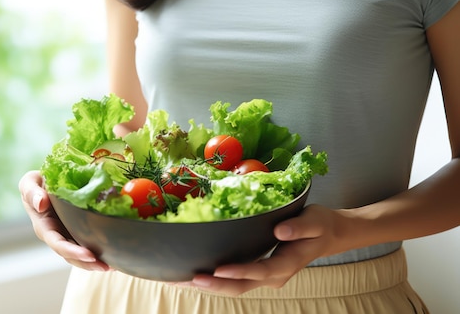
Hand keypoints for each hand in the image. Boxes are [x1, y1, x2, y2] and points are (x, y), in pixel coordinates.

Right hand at [19, 170, 109, 270]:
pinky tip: (116, 256)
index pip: (57, 243)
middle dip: (88, 263)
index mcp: (44, 226)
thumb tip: (41, 204)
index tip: (89, 255)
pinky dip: (101, 252)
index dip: (72, 251)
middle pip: (71, 256)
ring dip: (96, 263)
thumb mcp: (30, 182)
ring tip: (114, 267)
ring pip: (80, 256)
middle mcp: (56, 236)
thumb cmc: (38, 182)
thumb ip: (31, 192)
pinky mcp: (79, 233)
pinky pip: (89, 245)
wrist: (48, 181)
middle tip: (107, 267)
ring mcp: (68, 236)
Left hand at [188, 205, 346, 295]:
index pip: (260, 271)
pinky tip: (192, 273)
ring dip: (207, 285)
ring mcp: (264, 276)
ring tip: (180, 279)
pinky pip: (233, 278)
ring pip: (233, 286)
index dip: (239, 271)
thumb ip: (299, 227)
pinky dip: (212, 278)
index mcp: (287, 265)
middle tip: (189, 279)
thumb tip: (279, 231)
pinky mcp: (256, 270)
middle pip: (240, 286)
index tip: (218, 270)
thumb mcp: (316, 221)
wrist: (328, 235)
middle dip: (214, 285)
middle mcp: (273, 276)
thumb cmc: (321, 225)